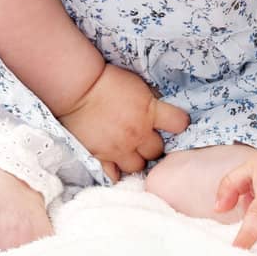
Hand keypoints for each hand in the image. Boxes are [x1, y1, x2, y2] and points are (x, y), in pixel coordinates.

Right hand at [57, 62, 190, 182]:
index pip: (179, 123)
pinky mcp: (101, 157)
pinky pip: (114, 175)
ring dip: (136, 159)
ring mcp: (119, 148)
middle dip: (153, 145)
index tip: (173, 123)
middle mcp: (137, 133)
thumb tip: (161, 110)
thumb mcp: (137, 85)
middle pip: (157, 151)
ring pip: (138, 167)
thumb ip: (150, 100)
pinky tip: (115, 165)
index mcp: (149, 112)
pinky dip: (116, 171)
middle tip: (145, 139)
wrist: (78, 88)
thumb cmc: (107, 80)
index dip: (178, 123)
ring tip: (130, 151)